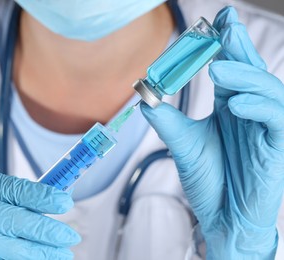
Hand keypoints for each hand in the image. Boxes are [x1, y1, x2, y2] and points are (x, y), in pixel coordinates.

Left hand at [141, 6, 283, 258]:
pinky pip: (275, 120)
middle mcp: (249, 112)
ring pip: (266, 90)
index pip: (230, 68)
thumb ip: (166, 120)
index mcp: (230, 107)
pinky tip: (234, 104)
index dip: (225, 43)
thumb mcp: (183, 144)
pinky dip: (257, 108)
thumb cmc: (209, 181)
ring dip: (244, 76)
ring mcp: (265, 128)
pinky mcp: (276, 148)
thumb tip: (144, 96)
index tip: (214, 21)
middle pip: (249, 71)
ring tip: (218, 69)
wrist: (221, 219)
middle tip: (224, 25)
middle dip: (239, 46)